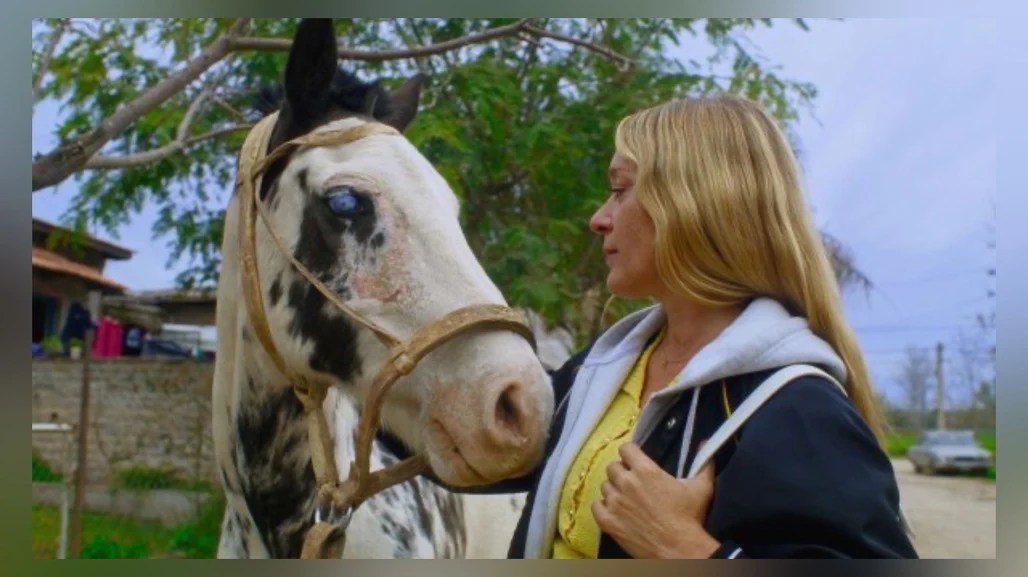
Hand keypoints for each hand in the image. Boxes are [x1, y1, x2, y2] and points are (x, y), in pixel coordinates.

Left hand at [591, 442, 719, 557]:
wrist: (679, 549)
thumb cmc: (689, 517)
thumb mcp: (701, 487)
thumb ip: (703, 463)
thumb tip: (704, 442)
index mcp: (645, 470)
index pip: (625, 449)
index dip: (630, 454)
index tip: (635, 461)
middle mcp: (626, 482)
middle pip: (612, 467)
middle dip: (622, 472)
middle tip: (632, 482)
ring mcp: (615, 502)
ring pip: (604, 486)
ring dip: (614, 490)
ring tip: (625, 499)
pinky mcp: (607, 521)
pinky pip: (596, 506)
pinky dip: (603, 507)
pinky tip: (614, 511)